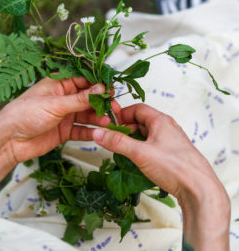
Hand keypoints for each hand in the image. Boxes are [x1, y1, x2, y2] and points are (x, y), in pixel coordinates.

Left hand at [0, 77, 109, 206]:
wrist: (9, 141)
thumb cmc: (23, 114)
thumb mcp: (54, 104)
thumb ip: (79, 99)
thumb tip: (100, 89)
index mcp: (58, 85)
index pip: (83, 81)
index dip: (98, 85)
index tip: (111, 90)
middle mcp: (63, 99)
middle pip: (88, 99)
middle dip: (102, 103)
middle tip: (114, 108)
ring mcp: (65, 115)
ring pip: (87, 114)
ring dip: (98, 118)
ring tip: (109, 121)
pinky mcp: (65, 131)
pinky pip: (82, 129)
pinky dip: (91, 131)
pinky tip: (99, 132)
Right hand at [92, 104, 229, 249]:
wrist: (199, 189)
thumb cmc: (174, 167)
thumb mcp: (140, 153)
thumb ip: (118, 142)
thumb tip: (99, 133)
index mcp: (161, 121)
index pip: (137, 109)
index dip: (122, 114)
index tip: (109, 124)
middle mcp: (167, 128)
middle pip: (141, 121)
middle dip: (126, 129)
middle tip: (114, 139)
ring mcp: (171, 141)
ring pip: (147, 135)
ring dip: (133, 140)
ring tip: (123, 151)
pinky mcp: (173, 154)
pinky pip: (153, 146)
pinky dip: (142, 149)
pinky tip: (137, 160)